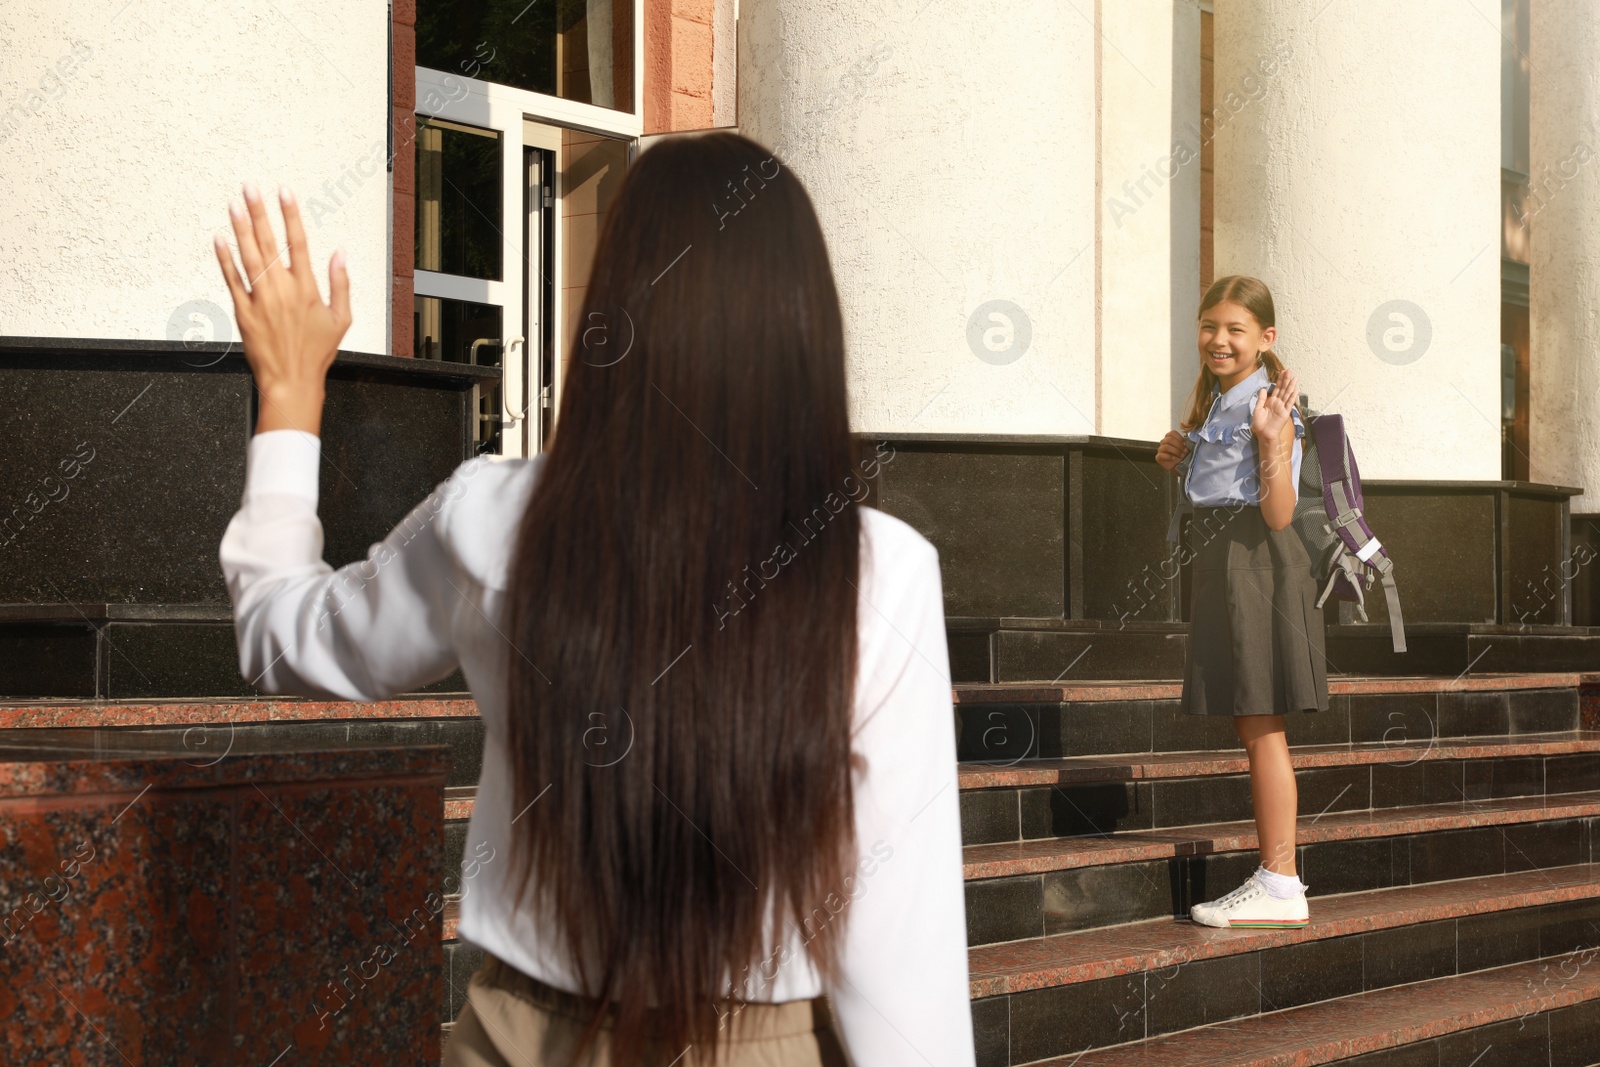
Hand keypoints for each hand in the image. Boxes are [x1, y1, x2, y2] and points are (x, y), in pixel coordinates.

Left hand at [214, 184, 350, 435]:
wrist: (291, 380)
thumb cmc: (317, 353)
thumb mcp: (341, 319)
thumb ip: (341, 283)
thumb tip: (339, 254)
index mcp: (307, 289)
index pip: (299, 242)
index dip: (291, 215)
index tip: (284, 193)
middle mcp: (283, 289)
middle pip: (270, 242)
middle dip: (260, 212)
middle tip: (251, 188)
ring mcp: (261, 299)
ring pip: (249, 256)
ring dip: (241, 228)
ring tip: (234, 204)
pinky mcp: (243, 311)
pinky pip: (232, 279)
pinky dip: (225, 258)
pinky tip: (220, 239)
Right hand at [1155, 430, 1189, 473]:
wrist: (1181, 466)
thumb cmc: (1183, 455)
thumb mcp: (1186, 447)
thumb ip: (1185, 442)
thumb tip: (1188, 439)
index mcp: (1170, 437)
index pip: (1172, 433)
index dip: (1179, 438)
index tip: (1185, 443)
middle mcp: (1164, 442)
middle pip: (1169, 439)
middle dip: (1179, 445)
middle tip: (1184, 451)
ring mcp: (1160, 449)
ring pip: (1166, 447)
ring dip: (1175, 451)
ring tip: (1180, 456)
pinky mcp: (1158, 457)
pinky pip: (1161, 455)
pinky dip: (1169, 456)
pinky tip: (1174, 458)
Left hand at [1251, 367, 1298, 445]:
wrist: (1263, 433)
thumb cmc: (1259, 423)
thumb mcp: (1257, 409)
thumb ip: (1261, 399)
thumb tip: (1263, 389)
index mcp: (1271, 401)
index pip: (1277, 388)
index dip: (1280, 380)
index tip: (1283, 371)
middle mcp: (1278, 402)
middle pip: (1283, 388)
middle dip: (1286, 379)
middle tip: (1290, 370)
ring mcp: (1282, 407)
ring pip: (1287, 394)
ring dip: (1291, 386)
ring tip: (1295, 377)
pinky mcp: (1285, 413)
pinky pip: (1289, 403)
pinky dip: (1292, 397)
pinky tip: (1295, 390)